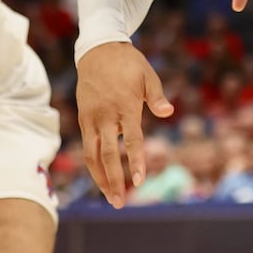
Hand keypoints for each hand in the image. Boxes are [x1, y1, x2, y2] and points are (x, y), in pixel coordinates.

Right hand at [76, 42, 173, 207]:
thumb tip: (168, 112)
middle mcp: (105, 116)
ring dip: (100, 178)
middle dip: (113, 180)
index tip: (138, 181)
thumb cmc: (128, 64)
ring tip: (110, 198)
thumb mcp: (147, 75)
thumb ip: (157, 96)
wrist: (98, 50)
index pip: (131, 140)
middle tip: (120, 203)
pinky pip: (86, 147)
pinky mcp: (83, 119)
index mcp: (125, 106)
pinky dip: (93, 165)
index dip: (134, 161)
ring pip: (91, 155)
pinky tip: (101, 178)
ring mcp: (91, 118)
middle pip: (107, 154)